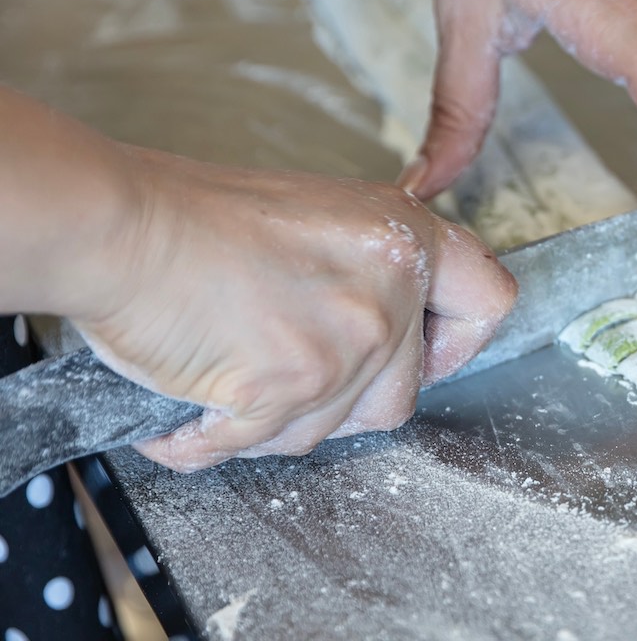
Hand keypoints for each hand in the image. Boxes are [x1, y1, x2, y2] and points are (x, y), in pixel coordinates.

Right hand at [74, 148, 515, 471]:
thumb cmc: (199, 214)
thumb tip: (395, 316)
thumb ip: (373, 267)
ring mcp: (340, 354)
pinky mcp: (284, 398)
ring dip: (283, 417)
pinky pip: (260, 447)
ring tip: (233, 368)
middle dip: (349, 394)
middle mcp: (386, 299)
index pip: (490, 301)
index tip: (428, 346)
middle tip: (294, 362)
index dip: (460, 337)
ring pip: (332, 430)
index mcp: (404, 242)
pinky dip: (217, 437)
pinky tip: (194, 399)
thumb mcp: (321, 215)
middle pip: (403, 394)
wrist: (121, 227)